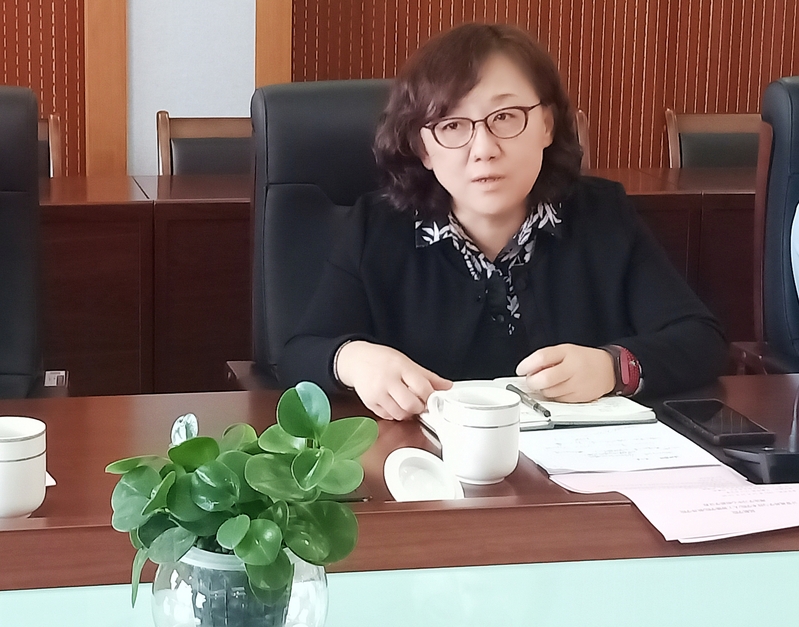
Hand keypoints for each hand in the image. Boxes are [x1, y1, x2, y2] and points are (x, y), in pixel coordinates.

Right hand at [336, 341, 452, 419]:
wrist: (356, 360)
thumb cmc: (383, 360)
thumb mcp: (407, 363)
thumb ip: (428, 377)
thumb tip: (447, 386)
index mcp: (400, 368)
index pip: (422, 388)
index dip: (430, 397)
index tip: (431, 398)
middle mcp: (387, 380)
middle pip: (411, 405)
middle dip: (419, 407)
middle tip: (419, 402)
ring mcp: (377, 393)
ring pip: (399, 414)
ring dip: (407, 413)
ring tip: (406, 403)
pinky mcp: (369, 403)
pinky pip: (388, 416)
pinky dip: (395, 414)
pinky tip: (394, 404)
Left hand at [515, 344, 614, 402]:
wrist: (609, 369)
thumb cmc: (583, 359)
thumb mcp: (564, 351)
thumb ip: (546, 358)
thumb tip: (526, 369)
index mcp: (567, 353)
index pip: (542, 358)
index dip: (527, 365)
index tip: (520, 370)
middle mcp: (573, 369)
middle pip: (544, 379)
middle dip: (532, 382)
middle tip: (531, 379)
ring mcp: (577, 384)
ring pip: (550, 392)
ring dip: (543, 389)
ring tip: (549, 382)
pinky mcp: (580, 398)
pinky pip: (559, 400)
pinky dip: (554, 396)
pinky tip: (560, 388)